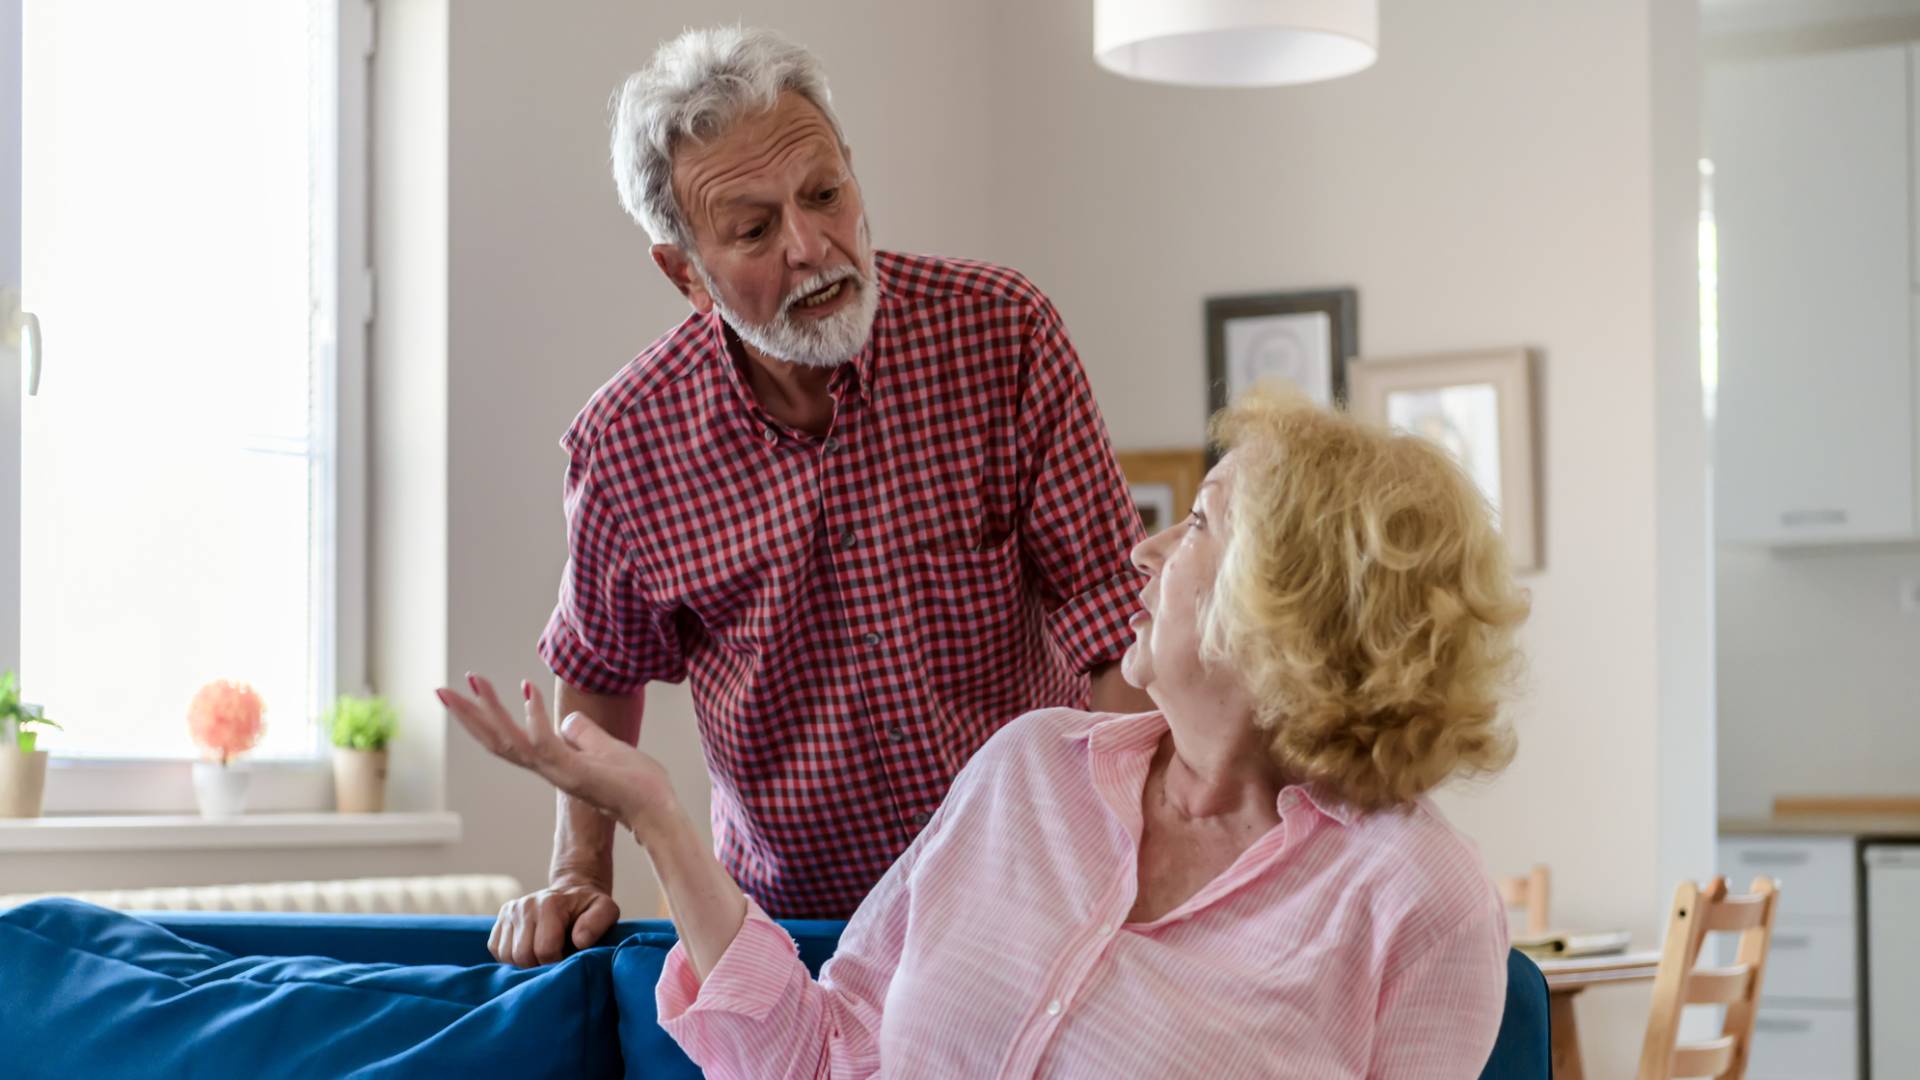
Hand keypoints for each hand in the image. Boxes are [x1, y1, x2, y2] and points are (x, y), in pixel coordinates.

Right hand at [438, 673, 682, 840]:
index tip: (476, 686)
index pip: (510, 738)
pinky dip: (535, 716)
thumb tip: (569, 720)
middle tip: (440, 689)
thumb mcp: (606, 747)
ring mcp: (558, 772)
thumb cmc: (638, 783)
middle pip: (496, 740)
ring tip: (473, 681)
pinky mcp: (574, 774)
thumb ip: (585, 733)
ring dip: (489, 710)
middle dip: (468, 715)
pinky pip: (545, 742)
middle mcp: (548, 769)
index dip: (489, 715)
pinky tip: (527, 688)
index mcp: (553, 762)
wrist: (658, 810)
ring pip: (510, 741)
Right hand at [489, 880, 620, 966]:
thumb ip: (597, 923)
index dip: (557, 962)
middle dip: (540, 964)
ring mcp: (510, 912)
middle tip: (556, 957)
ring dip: (525, 963)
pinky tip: (530, 949)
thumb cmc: (589, 907)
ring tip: (544, 953)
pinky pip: (496, 950)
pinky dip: (511, 957)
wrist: (572, 893)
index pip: (544, 950)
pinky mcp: (500, 920)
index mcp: (549, 904)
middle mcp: (524, 905)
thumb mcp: (606, 910)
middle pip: (522, 956)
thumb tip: (579, 941)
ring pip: (507, 956)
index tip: (568, 957)